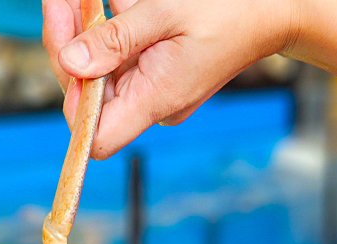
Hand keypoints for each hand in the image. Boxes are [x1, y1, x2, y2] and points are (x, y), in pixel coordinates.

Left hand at [43, 0, 298, 157]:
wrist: (278, 7)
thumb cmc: (232, 6)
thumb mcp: (168, 11)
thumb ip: (117, 38)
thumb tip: (70, 61)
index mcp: (155, 100)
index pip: (95, 137)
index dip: (74, 105)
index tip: (65, 54)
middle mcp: (150, 102)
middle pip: (90, 96)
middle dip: (68, 48)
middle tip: (58, 3)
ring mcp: (152, 87)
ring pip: (99, 71)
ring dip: (81, 32)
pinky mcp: (156, 69)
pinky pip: (119, 56)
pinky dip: (104, 28)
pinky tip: (99, 2)